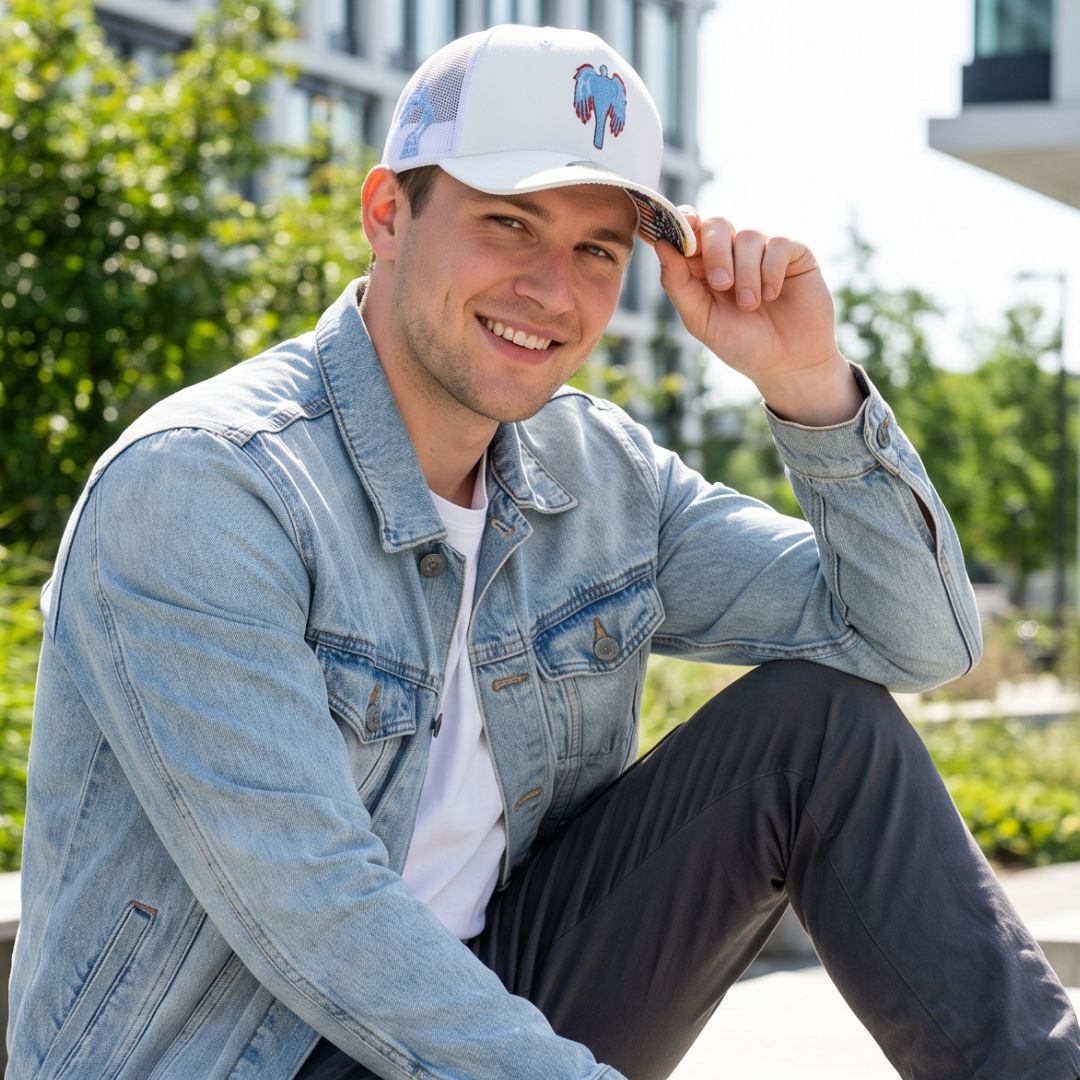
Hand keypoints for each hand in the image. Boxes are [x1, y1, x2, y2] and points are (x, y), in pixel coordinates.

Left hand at [655, 209, 861, 424]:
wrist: (787, 364)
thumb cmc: (741, 344)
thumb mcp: (701, 319)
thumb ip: (678, 284)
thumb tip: (661, 245)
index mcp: (704, 266)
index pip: (690, 230)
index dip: (684, 224)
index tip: (683, 231)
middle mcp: (733, 253)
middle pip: (716, 225)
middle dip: (716, 254)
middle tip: (722, 285)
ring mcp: (764, 250)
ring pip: (747, 236)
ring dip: (746, 274)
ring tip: (750, 305)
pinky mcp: (794, 253)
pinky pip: (778, 244)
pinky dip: (771, 271)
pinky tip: (772, 295)